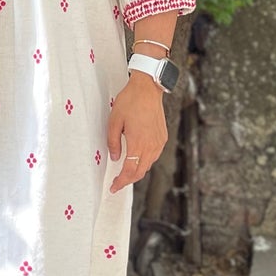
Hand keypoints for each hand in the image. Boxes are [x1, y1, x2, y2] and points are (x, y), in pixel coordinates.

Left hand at [105, 72, 168, 193]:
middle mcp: (151, 146)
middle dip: (128, 180)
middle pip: (140, 172)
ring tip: (125, 172)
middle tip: (118, 183)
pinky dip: (145, 162)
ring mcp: (158, 142)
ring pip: (148, 165)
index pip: (129, 171)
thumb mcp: (114, 121)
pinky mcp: (163, 137)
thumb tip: (114, 158)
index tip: (113, 187)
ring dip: (137, 172)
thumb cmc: (130, 101)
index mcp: (138, 143)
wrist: (148, 88)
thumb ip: (113, 142)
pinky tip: (137, 159)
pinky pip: (154, 156)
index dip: (121, 182)